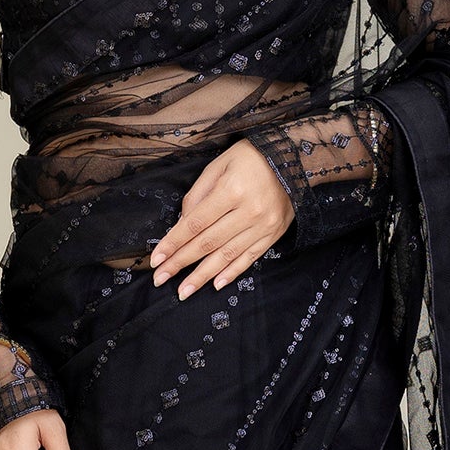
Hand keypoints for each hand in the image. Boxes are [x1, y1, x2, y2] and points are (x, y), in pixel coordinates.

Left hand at [149, 140, 294, 298]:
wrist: (292, 157)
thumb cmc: (249, 158)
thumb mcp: (218, 166)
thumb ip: (197, 195)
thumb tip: (182, 225)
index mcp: (231, 190)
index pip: (195, 224)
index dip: (173, 243)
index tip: (157, 259)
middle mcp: (248, 211)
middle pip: (207, 243)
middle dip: (181, 263)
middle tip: (161, 279)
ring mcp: (263, 225)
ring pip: (227, 255)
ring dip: (203, 276)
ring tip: (184, 291)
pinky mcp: (273, 234)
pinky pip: (250, 257)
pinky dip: (232, 272)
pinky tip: (216, 284)